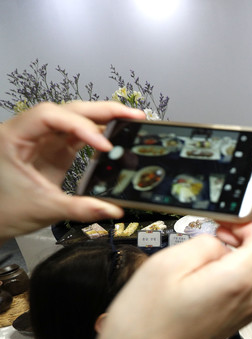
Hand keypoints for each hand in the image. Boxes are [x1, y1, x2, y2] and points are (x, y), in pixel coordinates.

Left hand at [0, 101, 144, 242]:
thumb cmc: (7, 210)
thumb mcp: (45, 209)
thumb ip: (80, 208)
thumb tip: (112, 209)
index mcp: (13, 138)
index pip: (50, 116)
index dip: (80, 126)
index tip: (104, 146)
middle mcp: (28, 132)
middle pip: (67, 109)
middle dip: (101, 111)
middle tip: (132, 116)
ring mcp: (43, 139)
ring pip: (75, 117)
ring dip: (103, 117)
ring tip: (131, 120)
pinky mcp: (55, 148)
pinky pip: (79, 133)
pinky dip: (99, 132)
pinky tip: (117, 135)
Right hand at [42, 191, 251, 338]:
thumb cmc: (144, 323)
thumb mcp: (166, 264)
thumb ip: (205, 243)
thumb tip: (223, 242)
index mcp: (240, 278)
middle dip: (248, 228)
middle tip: (217, 219)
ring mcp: (248, 311)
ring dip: (242, 247)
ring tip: (211, 240)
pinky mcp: (238, 319)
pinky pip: (251, 283)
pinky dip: (239, 266)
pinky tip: (210, 265)